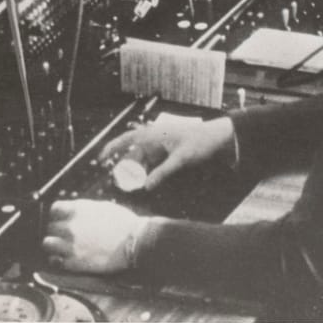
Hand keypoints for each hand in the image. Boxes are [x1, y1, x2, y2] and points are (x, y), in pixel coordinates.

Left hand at [42, 199, 147, 274]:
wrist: (134, 242)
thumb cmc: (122, 222)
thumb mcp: (103, 207)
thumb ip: (83, 209)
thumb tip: (72, 211)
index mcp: (78, 210)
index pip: (54, 208)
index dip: (57, 213)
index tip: (60, 216)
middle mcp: (70, 227)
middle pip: (49, 226)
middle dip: (56, 228)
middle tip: (64, 232)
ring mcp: (70, 246)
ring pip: (47, 243)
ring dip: (53, 243)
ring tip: (61, 245)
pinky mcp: (73, 262)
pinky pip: (54, 260)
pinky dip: (58, 258)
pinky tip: (66, 256)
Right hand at [97, 113, 234, 192]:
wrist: (221, 138)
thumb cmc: (201, 143)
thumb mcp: (182, 158)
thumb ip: (163, 172)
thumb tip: (145, 187)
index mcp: (156, 134)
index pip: (129, 138)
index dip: (113, 147)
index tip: (101, 158)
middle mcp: (156, 139)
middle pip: (134, 155)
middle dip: (126, 169)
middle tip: (121, 185)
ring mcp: (162, 147)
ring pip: (142, 161)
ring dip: (137, 173)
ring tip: (132, 187)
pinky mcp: (168, 154)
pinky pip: (152, 164)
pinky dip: (147, 173)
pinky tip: (145, 183)